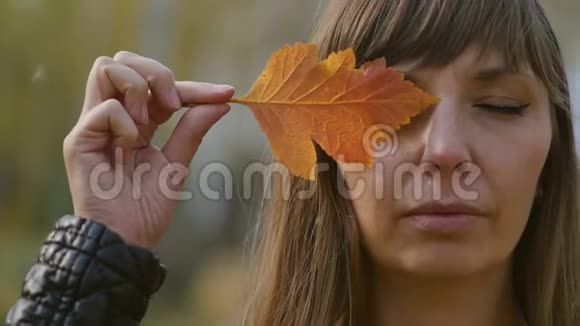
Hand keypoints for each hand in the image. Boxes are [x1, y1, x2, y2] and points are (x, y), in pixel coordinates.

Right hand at [63, 51, 234, 249]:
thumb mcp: (177, 164)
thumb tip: (221, 101)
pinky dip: (127, 123)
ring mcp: (94, 126)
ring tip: (149, 122)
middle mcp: (112, 118)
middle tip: (173, 106)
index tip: (226, 93)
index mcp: (136, 122)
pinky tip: (130, 147)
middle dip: (157, 74)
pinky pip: (106, 108)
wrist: (127, 241)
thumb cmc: (146, 209)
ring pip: (106, 67)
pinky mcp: (80, 141)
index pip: (159, 86)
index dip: (194, 86)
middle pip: (124, 59)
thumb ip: (193, 130)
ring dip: (138, 88)